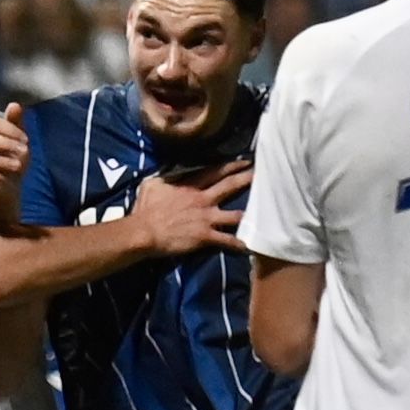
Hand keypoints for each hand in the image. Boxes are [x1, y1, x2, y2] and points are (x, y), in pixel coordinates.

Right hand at [0, 102, 29, 226]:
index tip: (26, 140)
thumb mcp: (20, 143)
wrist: (9, 190)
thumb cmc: (13, 163)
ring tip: (19, 166)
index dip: (11, 129)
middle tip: (25, 152)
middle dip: (9, 144)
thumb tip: (15, 104)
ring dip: (3, 161)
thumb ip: (17, 124)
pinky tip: (8, 178)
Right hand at [128, 162, 250, 255]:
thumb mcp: (153, 184)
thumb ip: (166, 176)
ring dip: (248, 214)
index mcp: (190, 186)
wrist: (144, 232)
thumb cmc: (145, 209)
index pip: (215, 172)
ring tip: (264, 214)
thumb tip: (170, 170)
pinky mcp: (205, 236)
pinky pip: (226, 240)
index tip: (245, 162)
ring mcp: (206, 217)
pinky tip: (248, 247)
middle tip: (261, 175)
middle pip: (229, 186)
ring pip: (234, 214)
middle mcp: (202, 199)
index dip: (231, 166)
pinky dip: (238, 244)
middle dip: (246, 179)